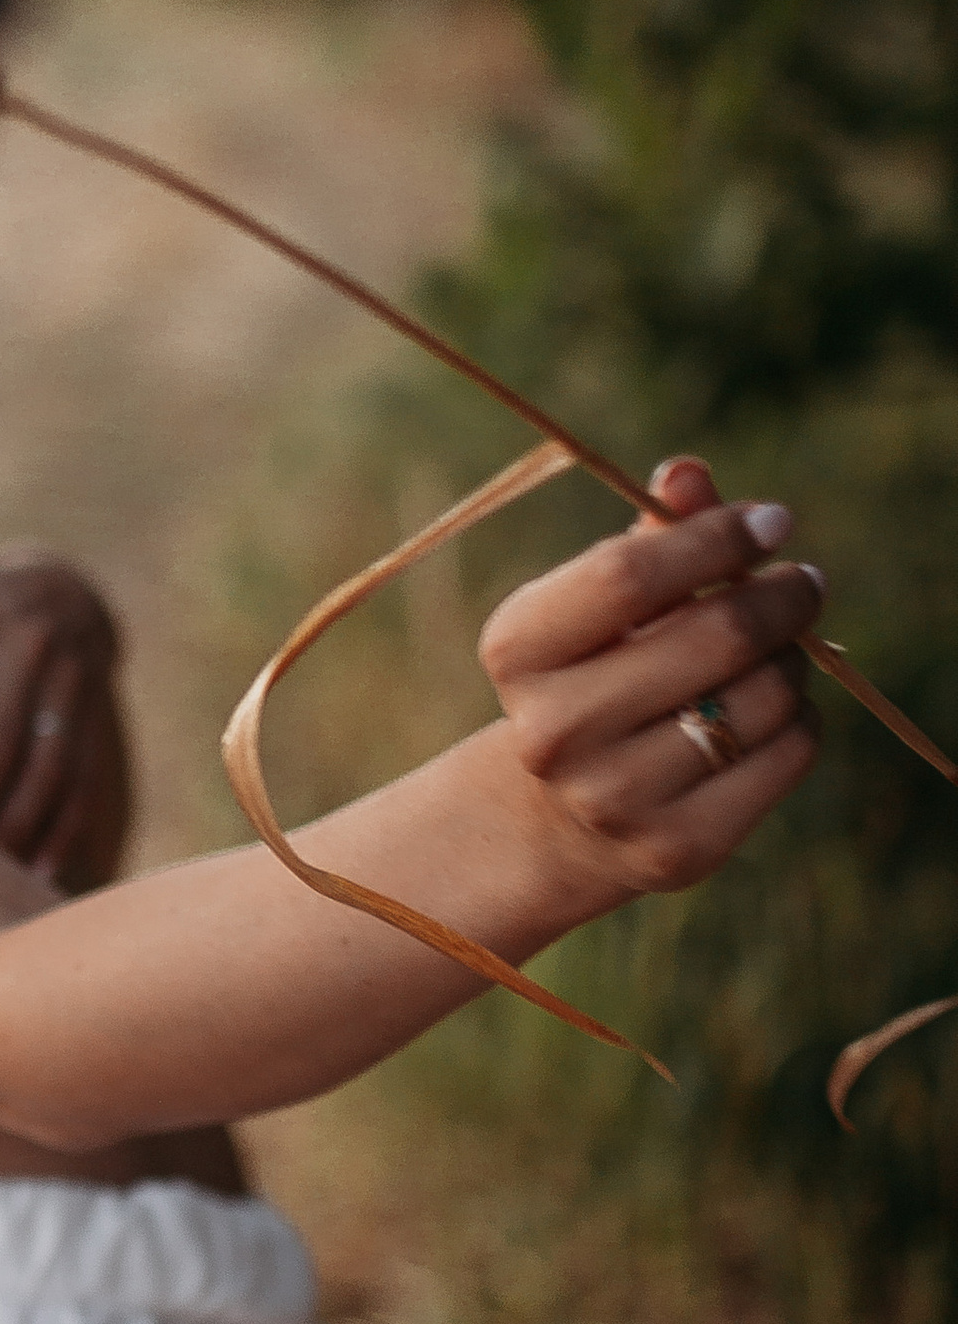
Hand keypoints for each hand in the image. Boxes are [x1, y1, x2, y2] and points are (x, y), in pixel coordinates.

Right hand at [477, 455, 821, 899]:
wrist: (564, 815)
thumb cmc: (598, 675)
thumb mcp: (605, 606)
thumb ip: (651, 538)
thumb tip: (689, 473)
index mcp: (517, 649)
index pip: (627, 575)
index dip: (715, 537)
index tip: (773, 521)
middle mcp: (552, 731)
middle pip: (714, 637)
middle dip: (781, 597)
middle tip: (805, 583)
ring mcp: (613, 798)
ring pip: (763, 698)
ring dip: (790, 662)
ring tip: (776, 655)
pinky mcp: (676, 849)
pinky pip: (787, 755)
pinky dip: (800, 720)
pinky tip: (772, 713)